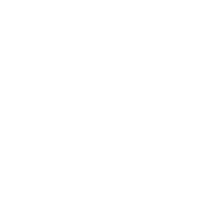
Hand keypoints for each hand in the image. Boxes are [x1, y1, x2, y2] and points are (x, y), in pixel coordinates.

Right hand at [42, 66, 173, 128]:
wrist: (159, 92)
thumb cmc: (155, 83)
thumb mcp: (152, 85)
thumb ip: (141, 90)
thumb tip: (130, 94)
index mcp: (112, 80)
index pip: (91, 87)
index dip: (76, 93)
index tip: (61, 99)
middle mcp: (103, 90)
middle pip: (80, 95)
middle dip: (63, 100)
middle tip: (45, 106)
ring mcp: (102, 100)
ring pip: (80, 105)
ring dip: (64, 109)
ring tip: (47, 112)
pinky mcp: (105, 111)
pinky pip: (88, 115)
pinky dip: (75, 119)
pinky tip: (62, 123)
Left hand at [56, 139, 119, 189]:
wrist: (105, 173)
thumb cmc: (88, 164)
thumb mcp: (77, 161)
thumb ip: (68, 159)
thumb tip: (57, 158)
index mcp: (91, 144)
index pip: (81, 150)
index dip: (72, 158)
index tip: (64, 167)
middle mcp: (102, 149)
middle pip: (90, 155)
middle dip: (79, 164)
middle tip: (70, 172)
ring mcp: (109, 158)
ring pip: (100, 162)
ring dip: (92, 166)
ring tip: (84, 172)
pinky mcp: (114, 168)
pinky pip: (110, 169)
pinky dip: (105, 170)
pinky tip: (100, 172)